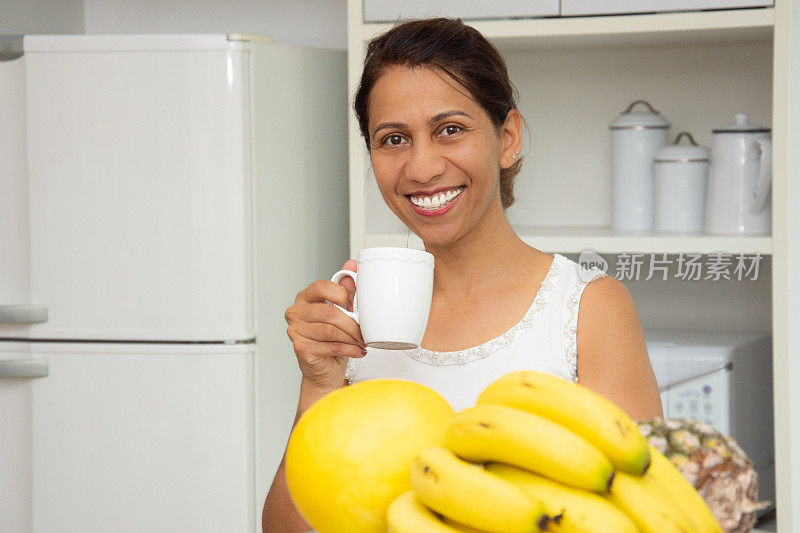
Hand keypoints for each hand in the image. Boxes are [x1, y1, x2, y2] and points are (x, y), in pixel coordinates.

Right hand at [285, 259, 365, 391]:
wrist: (324, 370)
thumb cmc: (333, 339)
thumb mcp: (342, 311)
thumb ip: (346, 289)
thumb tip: (352, 265)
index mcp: (305, 298)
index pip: (319, 286)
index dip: (339, 292)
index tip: (352, 303)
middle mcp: (296, 312)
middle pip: (327, 311)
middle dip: (351, 322)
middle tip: (364, 330)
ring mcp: (295, 330)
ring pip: (330, 330)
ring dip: (352, 337)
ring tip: (362, 341)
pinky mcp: (300, 348)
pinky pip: (330, 346)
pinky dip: (349, 349)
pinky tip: (358, 350)